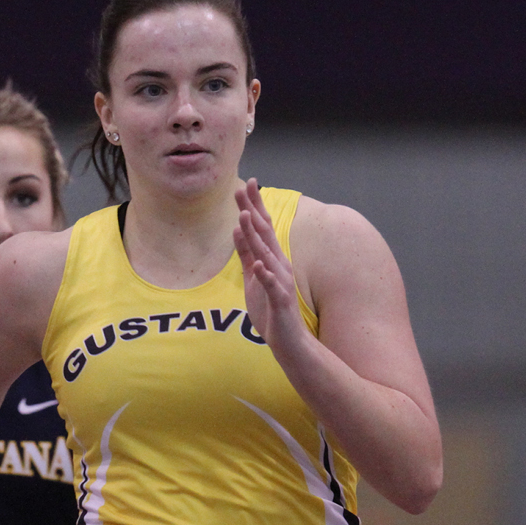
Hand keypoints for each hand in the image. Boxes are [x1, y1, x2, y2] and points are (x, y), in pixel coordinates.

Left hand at [232, 179, 308, 352]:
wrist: (288, 340)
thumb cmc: (269, 308)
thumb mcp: (252, 277)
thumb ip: (246, 254)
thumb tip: (237, 228)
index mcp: (270, 258)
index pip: (261, 227)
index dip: (253, 206)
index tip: (245, 183)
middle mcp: (278, 264)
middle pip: (264, 233)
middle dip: (252, 211)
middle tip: (242, 187)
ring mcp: (281, 282)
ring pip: (266, 255)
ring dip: (255, 237)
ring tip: (244, 218)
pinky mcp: (281, 301)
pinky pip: (273, 287)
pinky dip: (266, 276)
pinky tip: (259, 266)